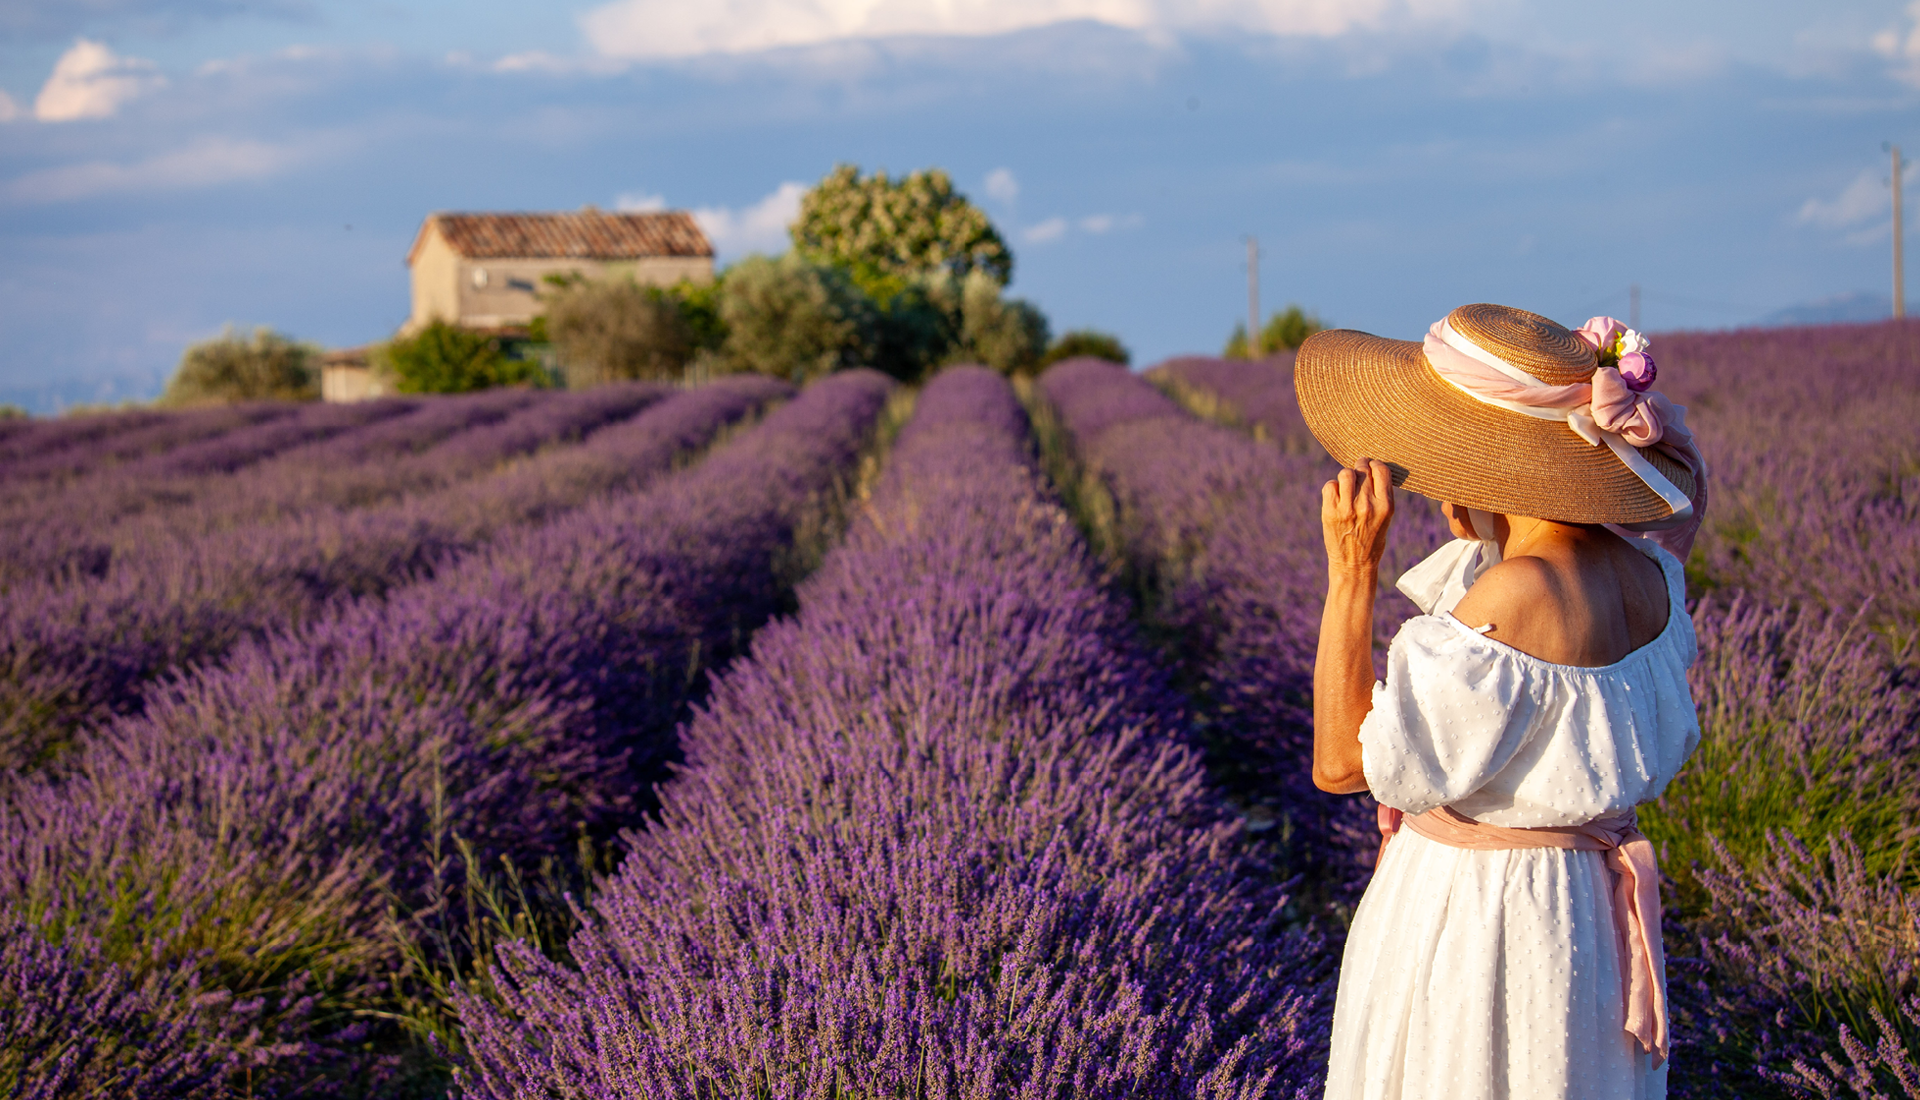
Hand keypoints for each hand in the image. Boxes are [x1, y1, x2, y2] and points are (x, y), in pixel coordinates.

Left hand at [1321, 459, 1394, 576]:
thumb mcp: (1386, 517)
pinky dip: (1332, 487)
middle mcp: (1368, 505)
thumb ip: (1380, 494)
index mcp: (1386, 505)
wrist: (1354, 565)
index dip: (1374, 464)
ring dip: (1346, 476)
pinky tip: (1336, 497)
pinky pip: (1330, 485)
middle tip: (1357, 472)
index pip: (1381, 470)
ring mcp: (1348, 508)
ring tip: (1346, 485)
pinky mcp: (1330, 512)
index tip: (1370, 466)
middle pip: (1362, 469)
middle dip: (1359, 467)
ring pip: (1345, 474)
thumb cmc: (1372, 539)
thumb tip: (1371, 468)